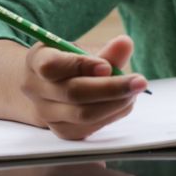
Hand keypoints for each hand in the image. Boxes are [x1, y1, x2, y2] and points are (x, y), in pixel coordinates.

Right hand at [22, 35, 147, 139]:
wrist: (52, 89)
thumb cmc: (71, 64)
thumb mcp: (83, 50)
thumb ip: (106, 51)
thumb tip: (125, 43)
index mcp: (36, 61)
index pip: (51, 66)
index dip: (81, 66)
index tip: (107, 66)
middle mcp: (36, 90)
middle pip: (73, 93)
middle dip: (111, 87)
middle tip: (140, 81)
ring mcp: (47, 114)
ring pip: (84, 114)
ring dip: (116, 102)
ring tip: (135, 90)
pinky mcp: (62, 131)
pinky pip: (92, 126)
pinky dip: (114, 113)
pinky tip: (124, 101)